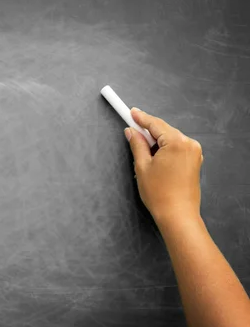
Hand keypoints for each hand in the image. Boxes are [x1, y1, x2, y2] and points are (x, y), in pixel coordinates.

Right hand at [125, 108, 203, 225]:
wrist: (177, 215)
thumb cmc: (159, 193)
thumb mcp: (142, 166)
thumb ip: (137, 145)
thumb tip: (131, 132)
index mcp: (176, 142)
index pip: (155, 124)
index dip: (141, 118)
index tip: (131, 111)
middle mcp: (189, 144)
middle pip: (164, 130)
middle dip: (148, 131)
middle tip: (131, 131)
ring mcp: (194, 152)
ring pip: (170, 139)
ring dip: (157, 141)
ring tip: (143, 153)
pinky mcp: (195, 161)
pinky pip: (177, 147)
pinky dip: (165, 148)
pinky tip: (155, 157)